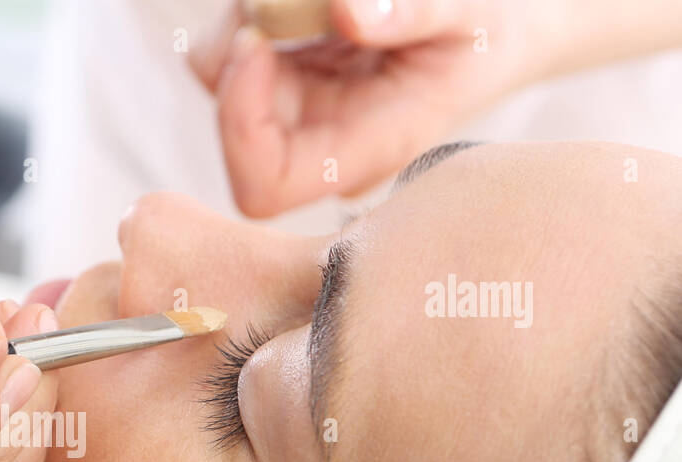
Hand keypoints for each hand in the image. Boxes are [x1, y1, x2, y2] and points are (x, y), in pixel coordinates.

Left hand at [191, 0, 548, 216]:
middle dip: (239, 52)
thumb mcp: (469, 13)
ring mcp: (300, 114)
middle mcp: (320, 144)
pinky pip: (234, 50)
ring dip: (245, 20)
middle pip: (233, 127)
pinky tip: (303, 1)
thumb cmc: (488, 32)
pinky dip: (252, 12)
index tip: (255, 45)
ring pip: (223, 78)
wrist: (495, 34)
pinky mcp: (287, 82)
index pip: (264, 186)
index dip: (239, 126)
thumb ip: (414, 12)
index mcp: (364, 152)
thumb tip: (346, 12)